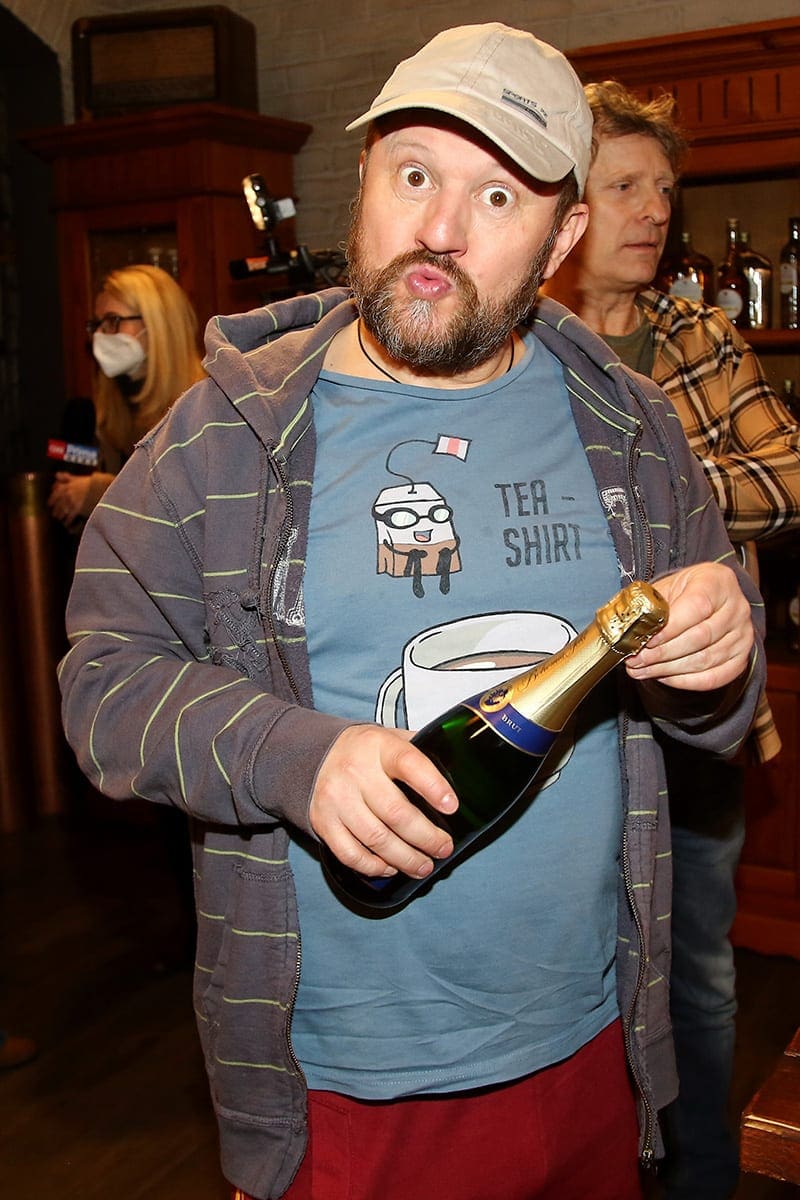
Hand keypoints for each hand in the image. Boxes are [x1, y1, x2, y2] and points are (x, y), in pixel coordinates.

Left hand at [48, 472, 92, 527]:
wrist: (101, 488)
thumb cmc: (91, 483)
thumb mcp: (78, 478)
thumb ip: (67, 477)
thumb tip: (57, 475)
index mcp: (66, 486)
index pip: (55, 494)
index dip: (52, 499)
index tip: (50, 503)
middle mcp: (66, 494)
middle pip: (57, 503)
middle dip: (55, 509)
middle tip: (54, 514)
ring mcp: (71, 502)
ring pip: (62, 510)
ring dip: (60, 515)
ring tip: (60, 519)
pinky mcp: (77, 509)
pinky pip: (69, 517)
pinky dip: (67, 521)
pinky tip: (67, 523)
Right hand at [310, 724, 456, 878]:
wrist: (312, 754)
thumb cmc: (364, 751)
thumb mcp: (390, 738)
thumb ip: (419, 751)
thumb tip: (459, 770)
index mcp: (379, 747)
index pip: (409, 764)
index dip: (433, 787)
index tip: (452, 807)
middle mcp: (355, 772)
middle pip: (396, 813)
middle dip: (426, 837)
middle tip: (444, 848)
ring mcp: (336, 799)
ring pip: (376, 839)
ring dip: (406, 858)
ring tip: (424, 866)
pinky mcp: (323, 822)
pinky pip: (350, 853)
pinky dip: (373, 866)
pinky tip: (390, 867)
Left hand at [625, 563, 754, 690]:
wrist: (710, 597)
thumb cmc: (685, 592)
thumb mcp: (668, 586)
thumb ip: (652, 604)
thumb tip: (629, 630)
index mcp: (718, 582)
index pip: (697, 607)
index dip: (669, 628)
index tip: (646, 640)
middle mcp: (737, 608)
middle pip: (700, 637)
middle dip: (662, 653)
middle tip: (636, 660)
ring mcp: (743, 636)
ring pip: (705, 660)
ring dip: (668, 669)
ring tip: (642, 670)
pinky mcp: (741, 659)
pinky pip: (714, 678)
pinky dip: (685, 681)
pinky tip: (663, 676)